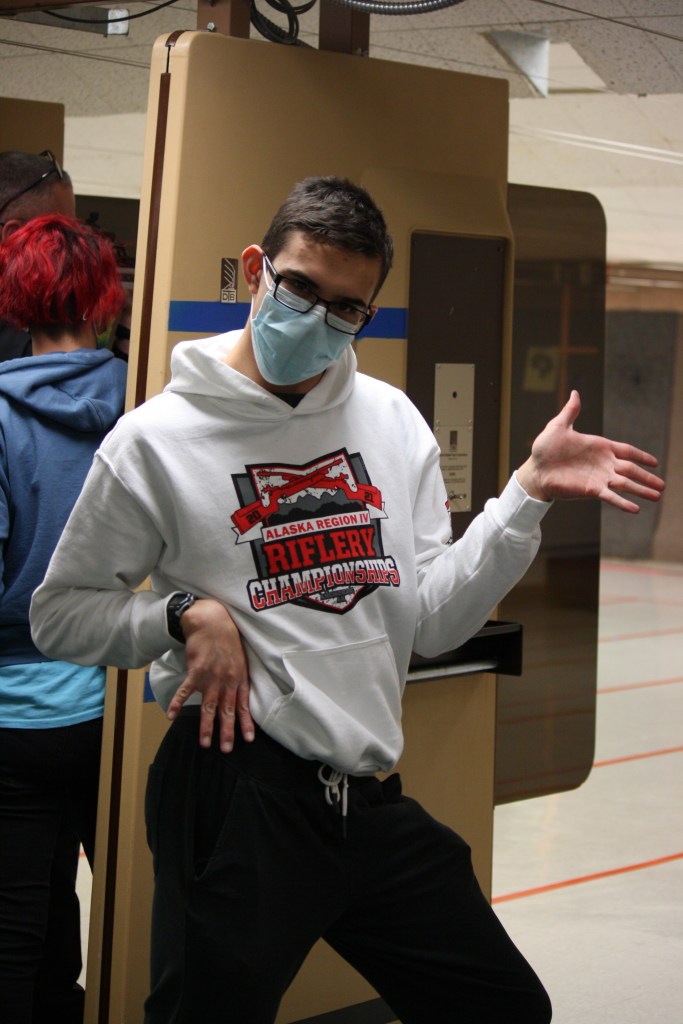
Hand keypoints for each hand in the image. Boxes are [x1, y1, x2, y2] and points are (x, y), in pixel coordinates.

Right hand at [166, 599, 253, 752]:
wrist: (211, 621)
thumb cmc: (227, 638)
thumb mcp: (241, 658)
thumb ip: (239, 678)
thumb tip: (239, 695)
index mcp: (239, 678)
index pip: (244, 706)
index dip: (246, 723)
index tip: (247, 740)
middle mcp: (226, 681)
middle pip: (227, 711)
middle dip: (226, 732)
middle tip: (226, 749)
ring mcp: (211, 677)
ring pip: (208, 707)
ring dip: (206, 726)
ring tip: (204, 743)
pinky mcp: (195, 671)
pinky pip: (185, 691)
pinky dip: (177, 704)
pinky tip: (171, 716)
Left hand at [516, 390, 664, 511]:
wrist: (535, 470)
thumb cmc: (545, 449)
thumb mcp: (558, 427)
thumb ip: (570, 412)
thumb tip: (575, 393)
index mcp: (600, 447)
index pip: (627, 451)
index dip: (641, 456)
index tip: (655, 462)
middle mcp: (603, 464)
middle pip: (631, 470)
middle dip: (647, 477)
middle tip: (663, 486)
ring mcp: (599, 478)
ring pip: (625, 484)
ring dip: (641, 490)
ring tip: (656, 496)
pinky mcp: (591, 490)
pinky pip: (611, 496)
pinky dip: (623, 503)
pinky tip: (635, 510)